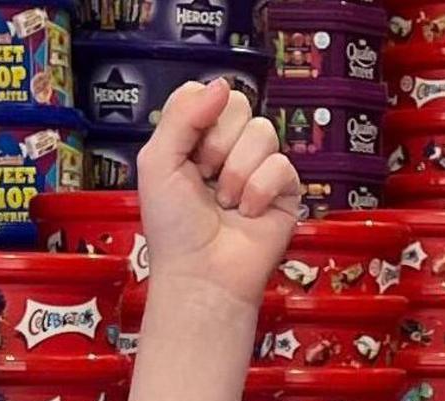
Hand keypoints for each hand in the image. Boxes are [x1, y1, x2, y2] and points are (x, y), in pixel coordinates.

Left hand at [135, 79, 298, 315]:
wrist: (201, 273)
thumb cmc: (173, 228)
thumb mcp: (158, 162)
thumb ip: (182, 115)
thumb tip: (222, 84)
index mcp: (197, 139)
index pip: (209, 95)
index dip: (200, 116)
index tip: (187, 151)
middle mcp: (229, 149)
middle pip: (239, 105)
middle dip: (217, 144)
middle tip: (205, 177)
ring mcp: (259, 168)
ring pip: (262, 132)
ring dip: (237, 172)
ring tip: (226, 203)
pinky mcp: (286, 190)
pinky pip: (282, 164)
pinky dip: (259, 191)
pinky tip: (248, 213)